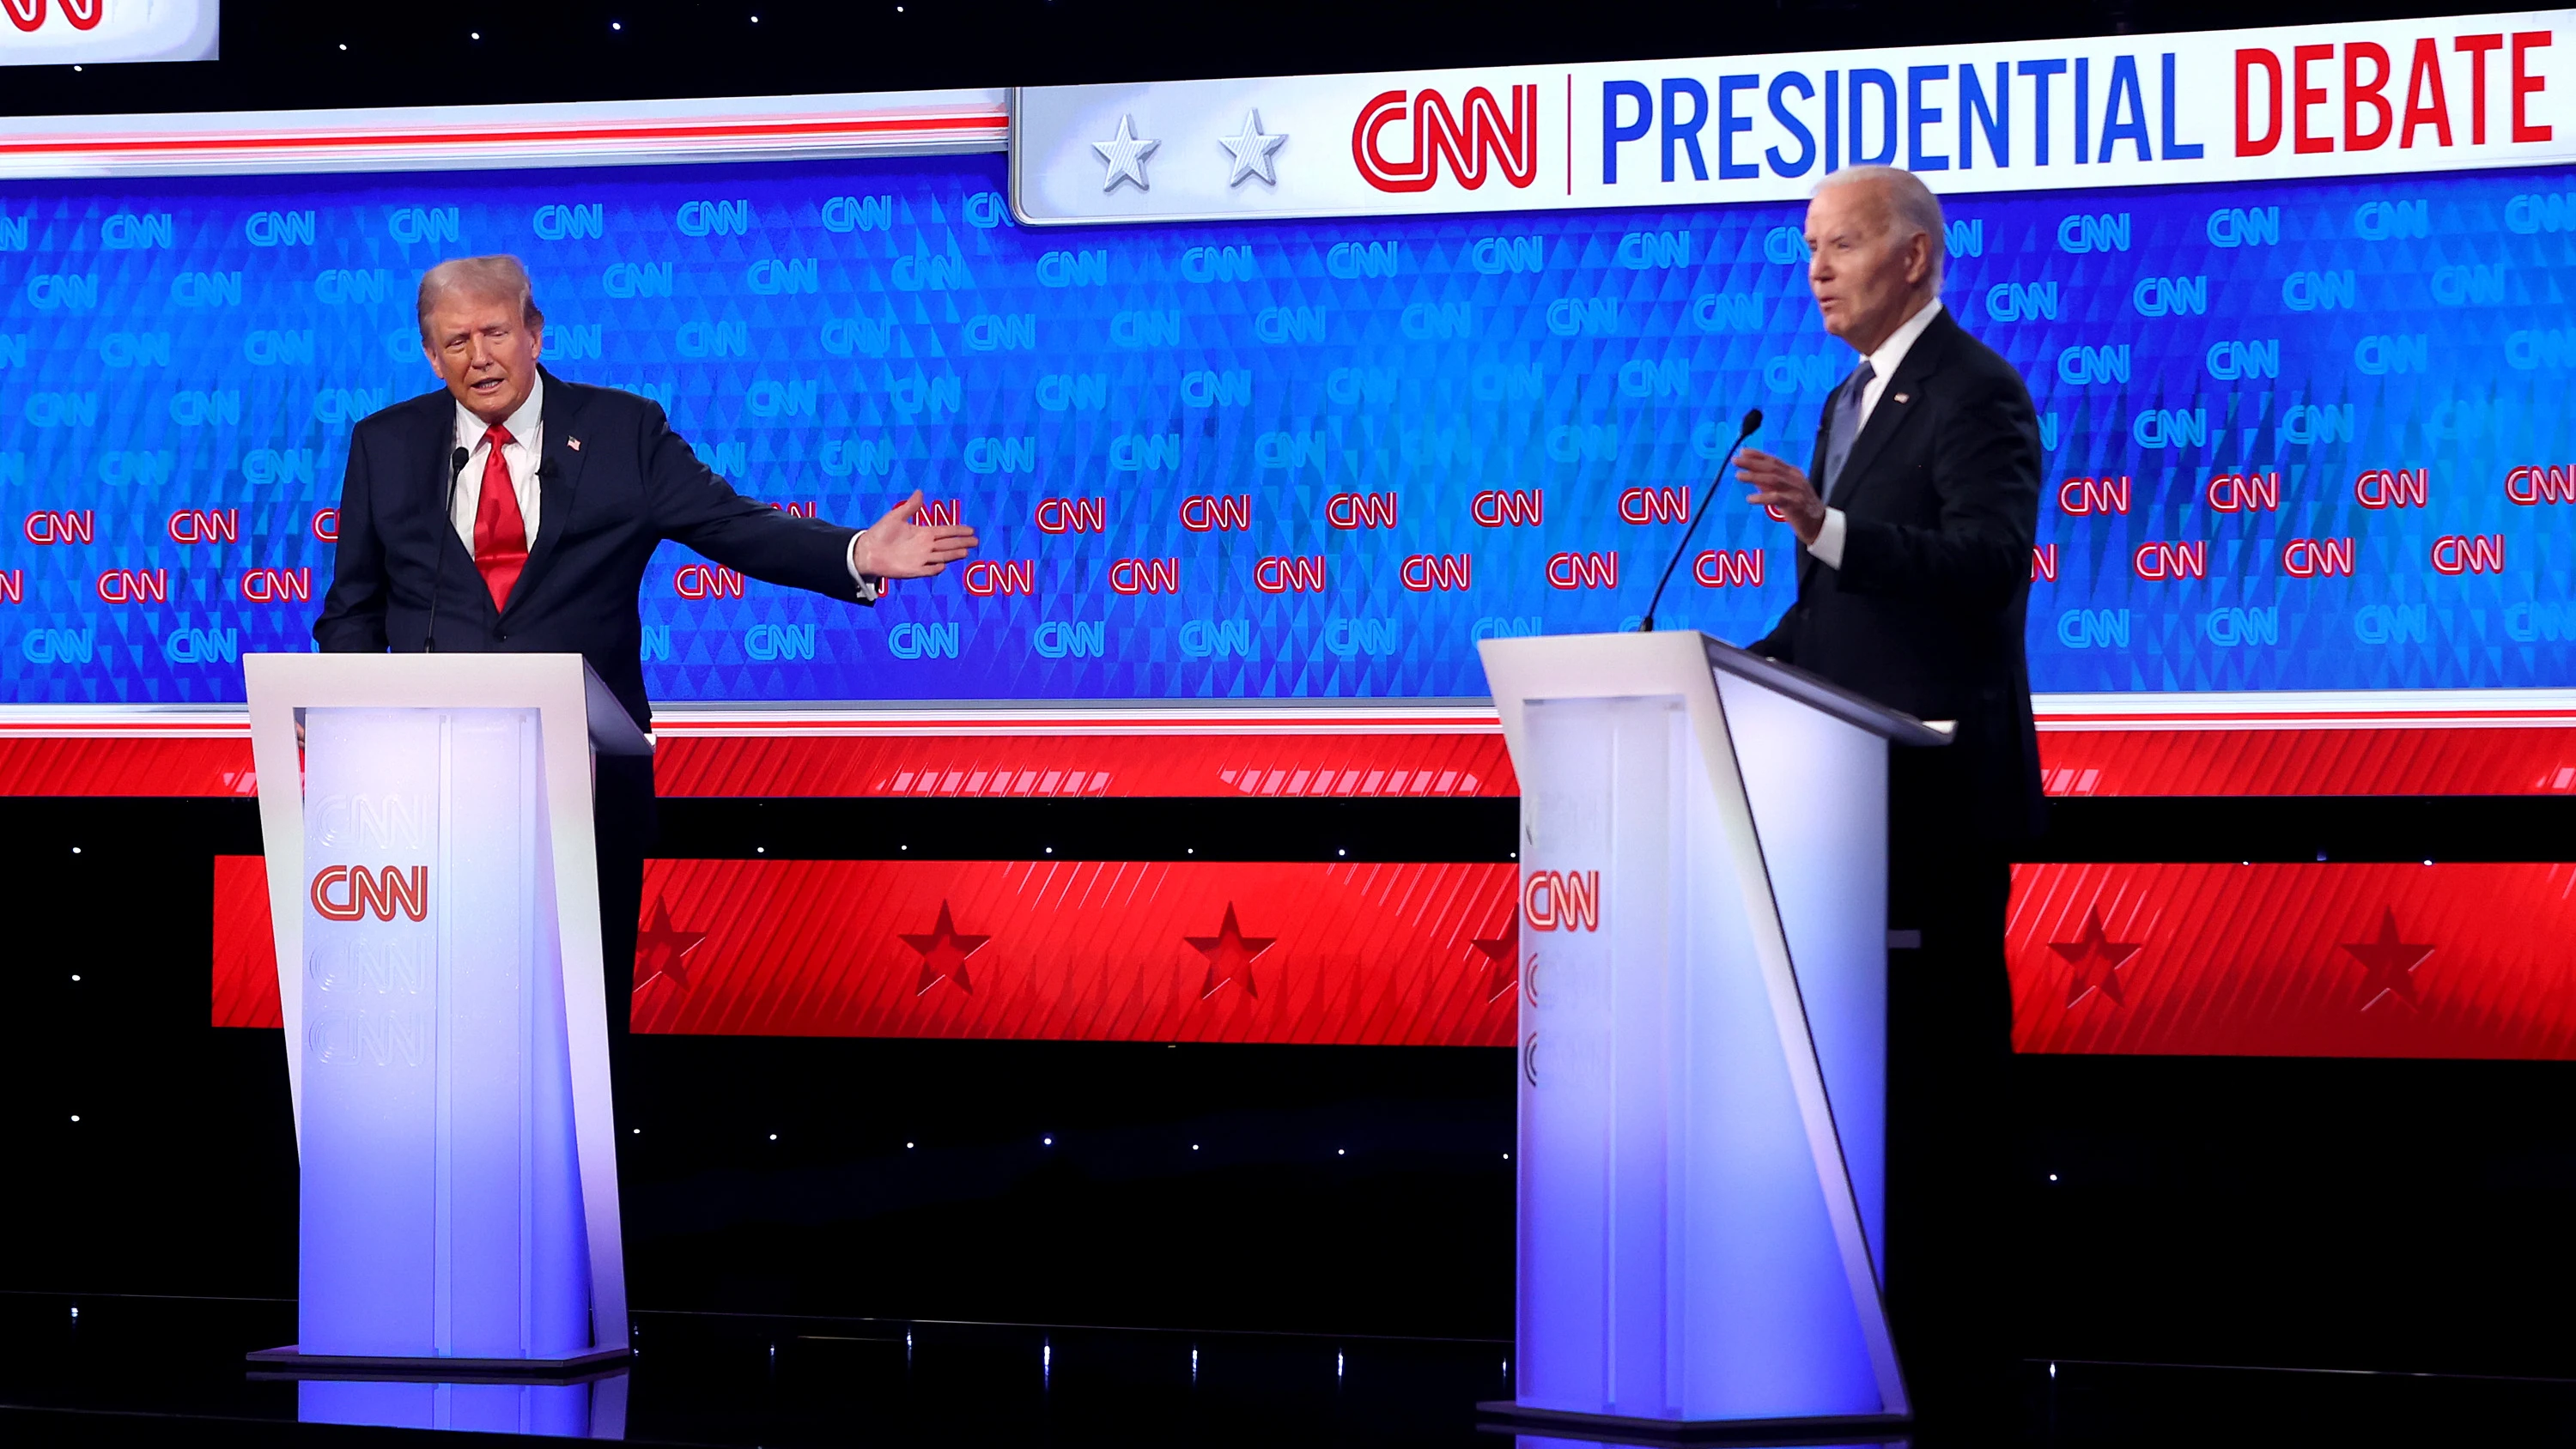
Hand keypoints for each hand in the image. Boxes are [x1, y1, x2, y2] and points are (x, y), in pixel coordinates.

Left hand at [852, 489, 978, 577]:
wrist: (868, 550)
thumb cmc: (881, 533)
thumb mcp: (896, 516)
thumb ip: (910, 507)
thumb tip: (920, 492)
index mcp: (923, 533)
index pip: (945, 531)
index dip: (958, 530)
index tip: (971, 529)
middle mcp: (925, 546)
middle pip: (948, 544)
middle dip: (962, 542)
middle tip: (976, 541)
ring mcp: (920, 559)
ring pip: (942, 556)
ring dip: (953, 555)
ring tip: (966, 552)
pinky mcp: (913, 570)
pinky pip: (928, 570)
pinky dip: (935, 568)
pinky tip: (942, 565)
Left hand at [1737, 448, 1825, 544]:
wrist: (1820, 524)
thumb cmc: (1801, 507)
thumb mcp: (1785, 491)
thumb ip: (1770, 484)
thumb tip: (1753, 476)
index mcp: (1793, 473)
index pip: (1773, 461)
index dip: (1758, 456)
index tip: (1743, 452)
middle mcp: (1795, 479)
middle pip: (1771, 467)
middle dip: (1752, 463)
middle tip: (1736, 461)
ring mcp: (1796, 491)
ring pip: (1773, 480)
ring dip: (1755, 476)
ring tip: (1739, 476)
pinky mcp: (1796, 504)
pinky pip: (1777, 498)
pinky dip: (1762, 497)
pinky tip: (1750, 499)